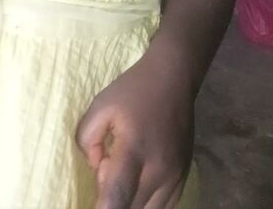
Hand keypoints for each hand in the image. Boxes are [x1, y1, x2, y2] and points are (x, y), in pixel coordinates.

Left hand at [76, 51, 194, 208]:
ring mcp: (175, 176)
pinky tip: (139, 184)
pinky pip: (165, 206)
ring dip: (131, 203)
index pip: (117, 196)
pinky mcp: (184, 177)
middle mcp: (158, 170)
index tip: (95, 206)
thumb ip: (88, 140)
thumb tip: (96, 169)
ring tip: (124, 175)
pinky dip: (147, 203)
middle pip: (131, 208)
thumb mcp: (100, 105)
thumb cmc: (134, 90)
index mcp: (134, 149)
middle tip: (107, 171)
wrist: (173, 78)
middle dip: (113, 201)